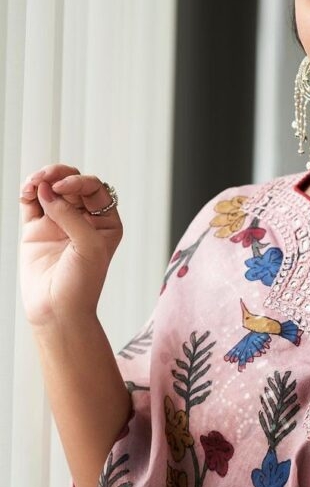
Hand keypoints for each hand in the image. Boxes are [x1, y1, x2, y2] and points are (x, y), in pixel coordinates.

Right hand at [19, 164, 122, 326]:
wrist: (57, 311)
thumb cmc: (82, 284)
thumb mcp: (88, 246)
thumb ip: (70, 216)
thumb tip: (47, 190)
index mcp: (106, 223)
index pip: (95, 190)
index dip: (79, 182)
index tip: (63, 189)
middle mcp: (84, 220)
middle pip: (72, 184)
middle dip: (59, 175)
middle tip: (45, 178)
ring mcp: (59, 223)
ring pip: (51, 189)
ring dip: (42, 180)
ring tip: (33, 183)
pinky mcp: (37, 230)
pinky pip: (32, 202)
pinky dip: (28, 192)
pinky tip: (26, 191)